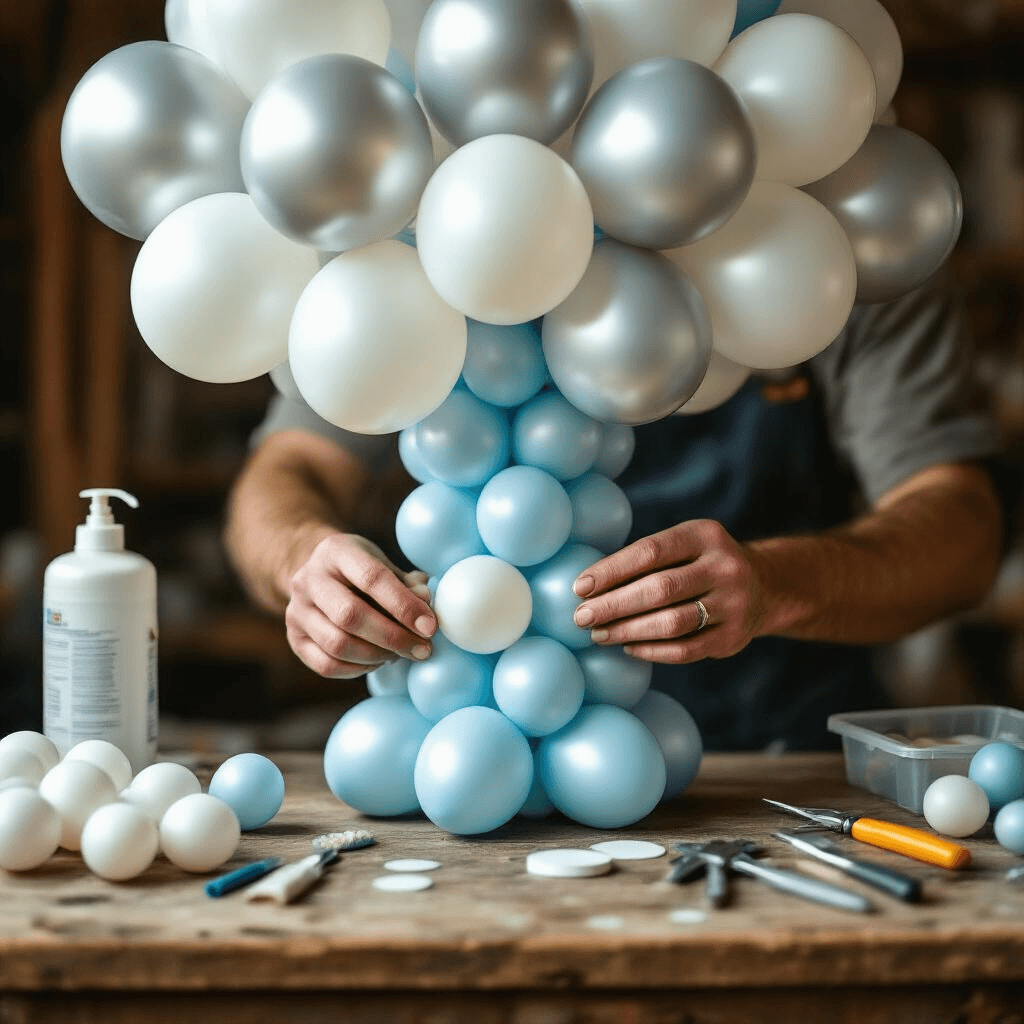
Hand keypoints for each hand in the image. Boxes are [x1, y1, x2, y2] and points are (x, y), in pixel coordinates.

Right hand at [285, 533, 435, 678]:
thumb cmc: (362, 570)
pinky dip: (358, 670)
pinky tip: (378, 661)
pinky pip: (326, 665)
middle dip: (393, 637)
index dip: (404, 605)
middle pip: (350, 615)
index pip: (372, 578)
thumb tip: (426, 602)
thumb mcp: (384, 564)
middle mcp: (309, 578)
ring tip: (401, 654)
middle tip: (422, 649)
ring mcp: (296, 610)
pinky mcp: (293, 638)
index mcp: (336, 551)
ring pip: (337, 644)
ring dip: (377, 655)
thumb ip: (407, 584)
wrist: (318, 575)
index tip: (430, 626)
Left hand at [571, 519, 768, 663]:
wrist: (764, 587)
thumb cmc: (701, 563)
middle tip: (581, 617)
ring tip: (598, 634)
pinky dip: (651, 651)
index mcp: (705, 535)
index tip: (580, 587)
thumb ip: (645, 559)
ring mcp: (733, 604)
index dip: (611, 570)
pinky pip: (685, 650)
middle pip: (660, 589)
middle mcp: (724, 567)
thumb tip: (588, 586)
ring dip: (628, 631)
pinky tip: (627, 647)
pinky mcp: (733, 637)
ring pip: (672, 623)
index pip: (651, 552)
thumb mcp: (684, 544)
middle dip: (613, 605)